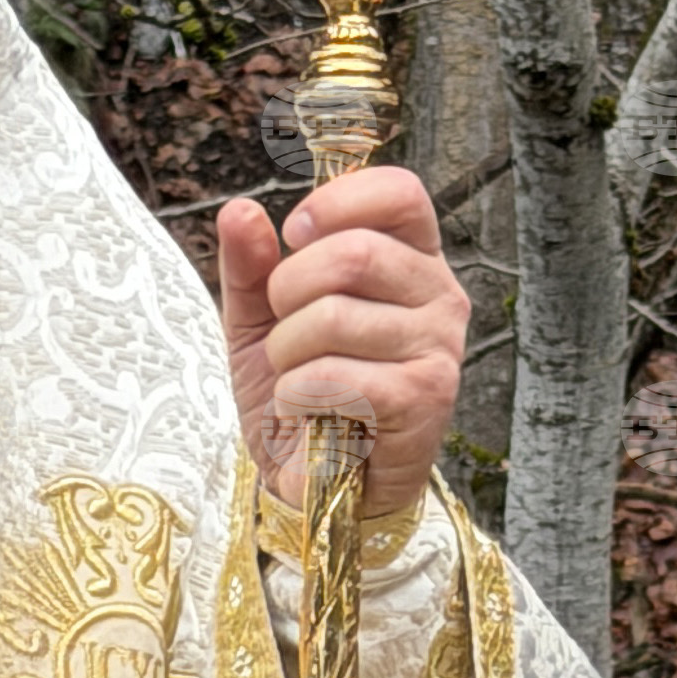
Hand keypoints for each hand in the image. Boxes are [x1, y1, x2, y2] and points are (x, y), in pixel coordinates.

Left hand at [219, 165, 467, 518]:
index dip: (337, 201)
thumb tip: (237, 211)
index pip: (399, 192)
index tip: (294, 233)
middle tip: (284, 332)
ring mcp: (439, 347)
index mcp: (410, 260)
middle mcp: (438, 295)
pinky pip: (335, 375)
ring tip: (298, 381)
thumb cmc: (300, 395)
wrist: (315, 485)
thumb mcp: (260, 322)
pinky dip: (298, 396)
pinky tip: (310, 414)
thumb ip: (251, 267)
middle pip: (353, 252)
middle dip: (288, 292)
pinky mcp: (425, 398)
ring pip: (334, 317)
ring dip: (287, 355)